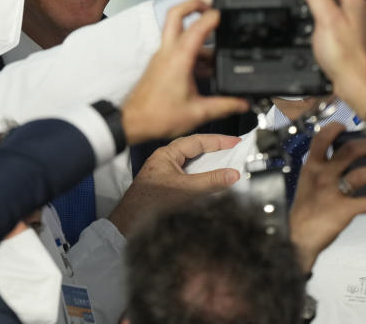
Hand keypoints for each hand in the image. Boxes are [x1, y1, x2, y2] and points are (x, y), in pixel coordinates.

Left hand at [108, 133, 240, 235]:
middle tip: (232, 149)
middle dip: (213, 149)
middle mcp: (164, 160)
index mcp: (166, 154)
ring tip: (224, 162)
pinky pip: (186, 175)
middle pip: (193, 149)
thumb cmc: (149, 204)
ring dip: (206, 163)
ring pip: (189, 162)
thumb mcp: (186, 190)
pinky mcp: (164, 185)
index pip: (197, 141)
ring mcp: (163, 173)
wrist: (130, 223)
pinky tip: (207, 182)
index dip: (218, 140)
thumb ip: (211, 181)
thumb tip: (232, 174)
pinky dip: (199, 175)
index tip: (235, 141)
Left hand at [121, 0, 247, 142]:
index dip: (212, 16)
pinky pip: (178, 48)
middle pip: (176, 14)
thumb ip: (224, 106)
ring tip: (219, 53)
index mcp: (178, 58)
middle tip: (211, 7)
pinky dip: (193, 51)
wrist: (133, 122)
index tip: (225, 12)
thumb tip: (242, 102)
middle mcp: (168, 52)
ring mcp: (163, 56)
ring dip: (198, 36)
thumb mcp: (197, 112)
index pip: (196, 27)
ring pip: (179, 32)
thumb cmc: (157, 116)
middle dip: (194, 5)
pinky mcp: (160, 63)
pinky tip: (207, 68)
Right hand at [288, 123, 365, 272]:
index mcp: (311, 166)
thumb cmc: (304, 208)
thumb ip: (320, 168)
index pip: (321, 138)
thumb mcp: (306, 181)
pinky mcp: (344, 209)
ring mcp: (334, 191)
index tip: (344, 127)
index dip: (334, 129)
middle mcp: (323, 175)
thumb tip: (341, 157)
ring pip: (363, 174)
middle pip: (350, 150)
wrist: (297, 236)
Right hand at [297, 0, 365, 113]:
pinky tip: (312, 22)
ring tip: (304, 1)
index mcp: (354, 0)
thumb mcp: (326, 20)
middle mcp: (356, 8)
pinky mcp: (347, 33)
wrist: (354, 82)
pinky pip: (333, 14)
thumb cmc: (345, 55)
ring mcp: (353, 21)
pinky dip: (321, 12)